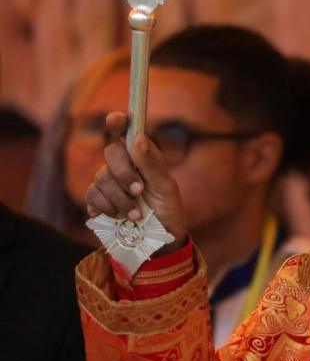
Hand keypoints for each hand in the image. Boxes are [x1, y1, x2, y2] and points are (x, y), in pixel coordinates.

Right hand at [85, 112, 187, 255]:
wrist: (158, 242)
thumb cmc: (166, 210)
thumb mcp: (166, 187)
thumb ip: (153, 164)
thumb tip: (138, 138)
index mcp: (140, 157)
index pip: (125, 133)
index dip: (118, 122)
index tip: (118, 118)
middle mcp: (121, 165)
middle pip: (110, 152)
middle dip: (123, 172)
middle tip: (139, 189)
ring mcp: (107, 183)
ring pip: (101, 178)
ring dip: (120, 198)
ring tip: (138, 214)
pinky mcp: (96, 202)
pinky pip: (92, 197)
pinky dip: (108, 208)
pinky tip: (121, 217)